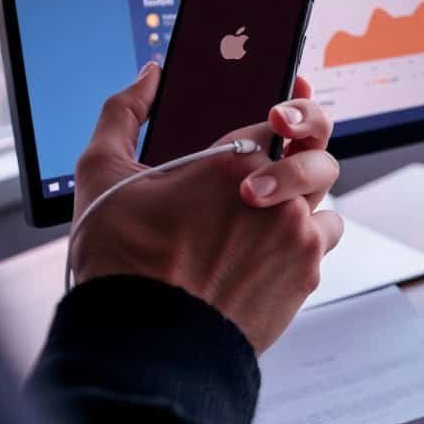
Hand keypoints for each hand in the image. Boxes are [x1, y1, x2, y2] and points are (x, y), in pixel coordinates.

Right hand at [70, 62, 342, 352]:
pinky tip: (267, 246)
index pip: (275, 118)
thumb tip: (150, 76)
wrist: (143, 347)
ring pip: (323, 200)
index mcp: (234, 160)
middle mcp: (277, 196)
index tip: (279, 112)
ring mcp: (297, 238)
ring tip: (267, 207)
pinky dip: (301, 241)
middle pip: (315, 152)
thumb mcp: (101, 174)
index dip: (279, 111)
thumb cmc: (120, 262)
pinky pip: (321, 243)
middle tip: (284, 145)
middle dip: (304, 144)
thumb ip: (123, 112)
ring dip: (302, 199)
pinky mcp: (305, 277)